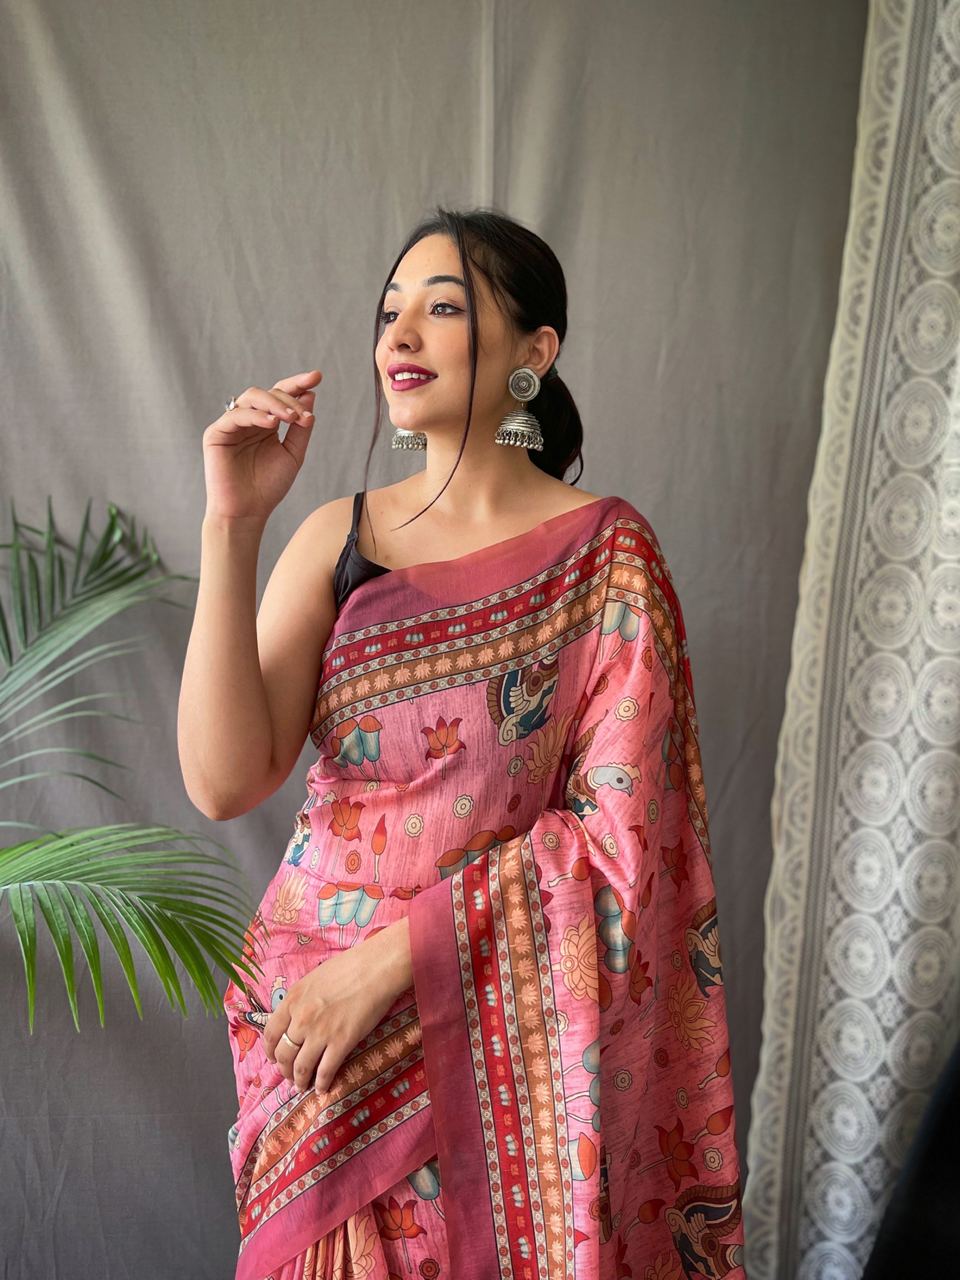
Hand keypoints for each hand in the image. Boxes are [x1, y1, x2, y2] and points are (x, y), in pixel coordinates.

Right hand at [202, 369, 321, 523]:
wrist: (247, 512)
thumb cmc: (268, 487)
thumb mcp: (293, 454)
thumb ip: (301, 428)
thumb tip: (310, 395)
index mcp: (267, 423)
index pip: (281, 396)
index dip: (297, 384)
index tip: (317, 376)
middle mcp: (249, 420)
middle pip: (268, 393)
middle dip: (289, 399)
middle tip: (304, 414)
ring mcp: (232, 425)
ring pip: (252, 398)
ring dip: (275, 404)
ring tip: (292, 418)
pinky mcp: (216, 433)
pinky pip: (236, 416)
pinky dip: (255, 416)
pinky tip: (272, 423)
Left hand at [262, 919, 412, 1094]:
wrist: (376, 968)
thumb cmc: (349, 967)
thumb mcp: (314, 979)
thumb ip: (300, 1000)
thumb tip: (296, 1017)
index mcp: (292, 1000)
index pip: (271, 1033)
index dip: (271, 1051)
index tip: (274, 1059)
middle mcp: (301, 1019)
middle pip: (284, 1054)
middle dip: (284, 1070)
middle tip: (290, 1077)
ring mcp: (320, 1032)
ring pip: (301, 1067)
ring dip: (300, 1081)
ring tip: (303, 1086)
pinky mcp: (341, 1043)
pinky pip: (325, 1071)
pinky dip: (321, 1084)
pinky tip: (322, 1088)